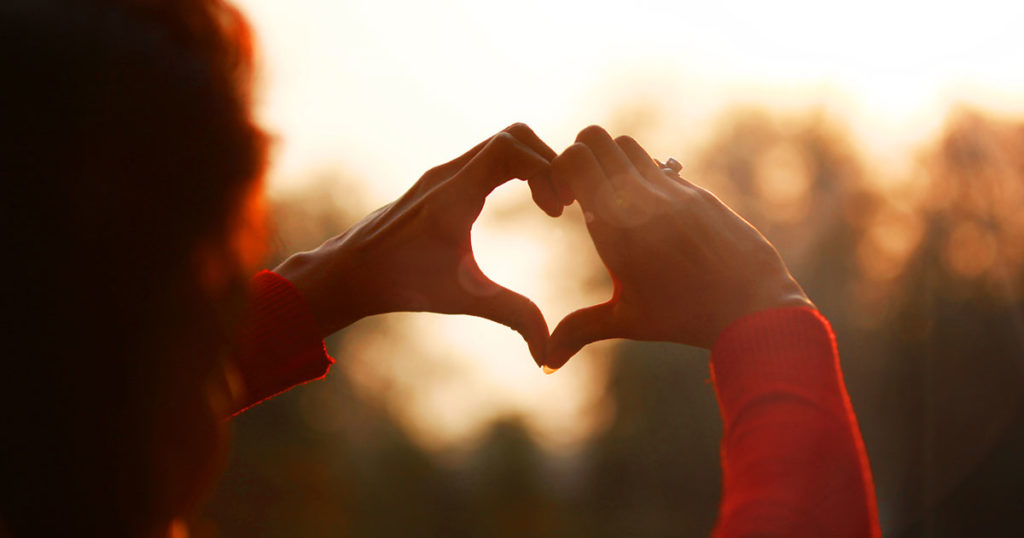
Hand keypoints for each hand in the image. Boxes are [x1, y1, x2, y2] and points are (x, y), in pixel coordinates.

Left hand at [275, 123, 572, 365]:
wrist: (349, 271)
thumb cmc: (401, 283)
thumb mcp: (462, 298)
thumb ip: (511, 315)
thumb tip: (547, 351)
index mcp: (454, 196)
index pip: (510, 149)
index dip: (546, 170)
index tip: (558, 211)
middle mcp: (449, 175)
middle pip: (514, 136)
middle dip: (548, 164)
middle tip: (561, 206)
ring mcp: (444, 174)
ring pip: (502, 144)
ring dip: (533, 166)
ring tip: (549, 208)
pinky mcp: (442, 182)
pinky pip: (488, 158)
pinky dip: (516, 171)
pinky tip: (524, 205)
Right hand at [545, 125, 812, 370]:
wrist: (754, 307)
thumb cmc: (686, 317)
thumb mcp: (628, 321)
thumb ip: (580, 329)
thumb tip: (546, 361)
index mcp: (616, 224)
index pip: (574, 159)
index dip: (559, 170)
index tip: (563, 202)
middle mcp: (642, 196)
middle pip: (596, 137)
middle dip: (581, 156)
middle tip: (582, 191)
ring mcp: (673, 189)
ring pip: (629, 146)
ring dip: (613, 162)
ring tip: (616, 199)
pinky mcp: (699, 192)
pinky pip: (660, 167)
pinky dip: (645, 179)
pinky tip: (653, 216)